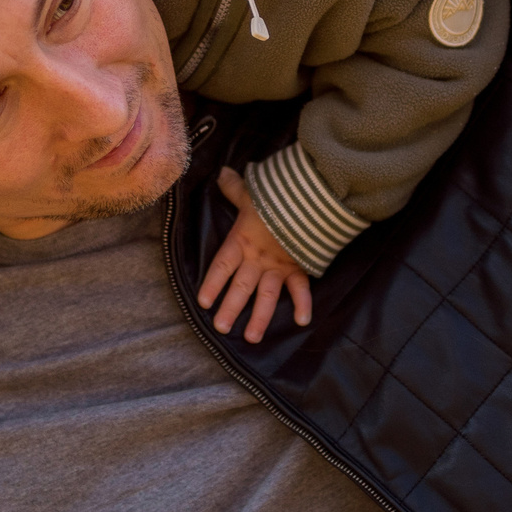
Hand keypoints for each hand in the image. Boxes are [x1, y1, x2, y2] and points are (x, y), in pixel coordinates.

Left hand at [197, 168, 312, 343]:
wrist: (308, 197)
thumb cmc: (276, 196)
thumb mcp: (252, 192)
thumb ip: (235, 188)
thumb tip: (221, 173)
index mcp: (242, 242)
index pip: (222, 265)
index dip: (212, 283)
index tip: (203, 302)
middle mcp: (258, 259)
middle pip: (240, 287)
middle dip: (230, 308)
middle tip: (221, 328)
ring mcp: (278, 266)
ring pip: (266, 296)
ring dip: (259, 318)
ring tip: (251, 338)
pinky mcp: (298, 266)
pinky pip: (301, 288)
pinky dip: (302, 304)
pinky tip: (302, 321)